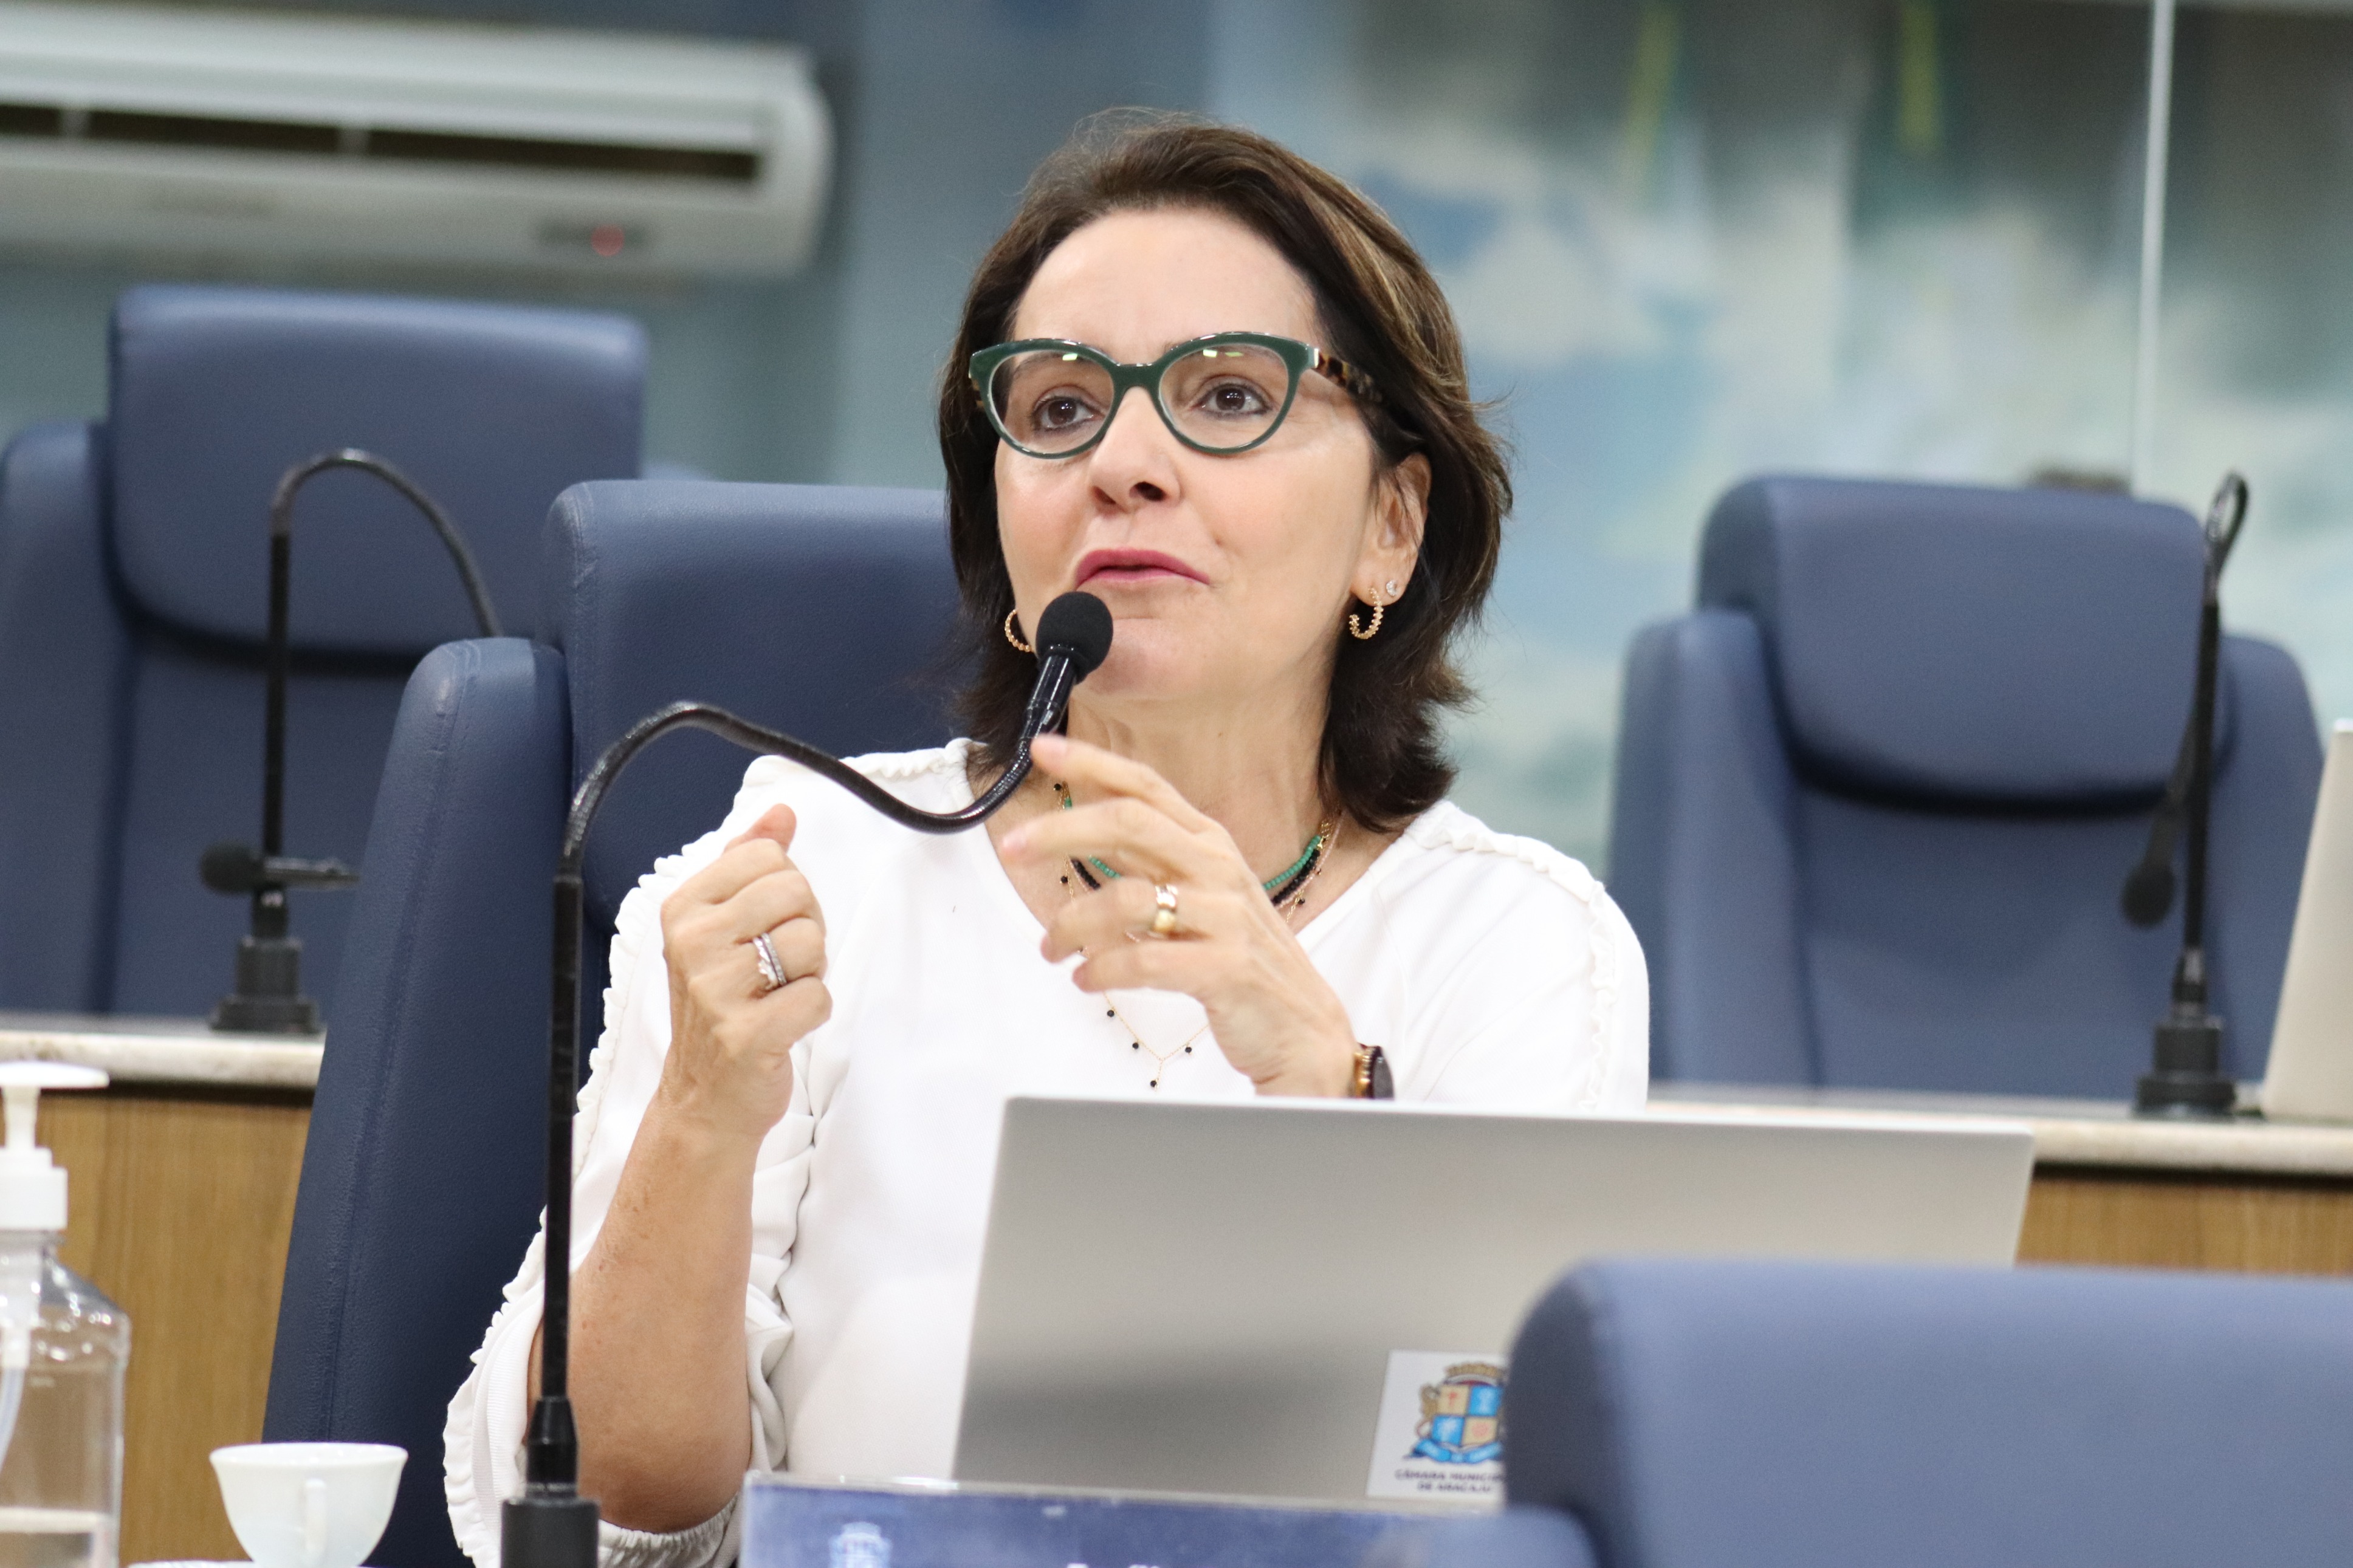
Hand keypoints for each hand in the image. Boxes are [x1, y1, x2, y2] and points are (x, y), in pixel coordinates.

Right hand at [654, 804, 830, 1143]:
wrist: (703, 1098)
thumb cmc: (721, 1005)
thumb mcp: (722, 926)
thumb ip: (749, 862)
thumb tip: (781, 813)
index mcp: (684, 907)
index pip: (770, 857)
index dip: (787, 892)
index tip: (764, 927)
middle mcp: (692, 942)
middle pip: (796, 891)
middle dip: (804, 928)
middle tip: (776, 967)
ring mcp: (715, 989)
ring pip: (811, 942)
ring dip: (809, 972)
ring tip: (776, 996)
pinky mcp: (745, 1034)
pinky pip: (817, 995)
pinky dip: (813, 1012)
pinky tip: (782, 1026)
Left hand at [1001, 735, 1354, 1096]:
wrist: (1303, 1028)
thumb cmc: (1240, 960)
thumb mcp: (1200, 895)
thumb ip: (1149, 863)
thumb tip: (1082, 831)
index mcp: (1208, 844)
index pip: (1145, 786)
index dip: (1093, 763)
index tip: (1042, 748)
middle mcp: (1218, 869)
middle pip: (1128, 823)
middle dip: (1061, 830)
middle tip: (1013, 848)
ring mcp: (1226, 917)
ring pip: (1126, 898)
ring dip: (1072, 924)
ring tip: (1052, 950)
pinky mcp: (1226, 968)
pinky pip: (1144, 960)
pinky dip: (1103, 970)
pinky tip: (1085, 979)